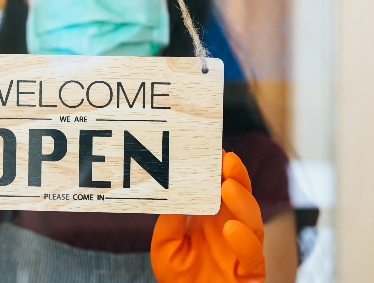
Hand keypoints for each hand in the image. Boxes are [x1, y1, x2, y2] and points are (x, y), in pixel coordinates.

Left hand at [151, 150, 265, 282]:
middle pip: (242, 198)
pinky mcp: (251, 273)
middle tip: (226, 158)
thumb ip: (170, 221)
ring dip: (242, 202)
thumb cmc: (178, 276)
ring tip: (227, 185)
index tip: (213, 150)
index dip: (221, 170)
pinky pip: (254, 256)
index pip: (221, 189)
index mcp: (212, 219)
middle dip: (236, 177)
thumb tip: (174, 192)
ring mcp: (244, 250)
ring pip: (253, 222)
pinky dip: (245, 241)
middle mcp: (231, 230)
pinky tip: (231, 228)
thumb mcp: (165, 245)